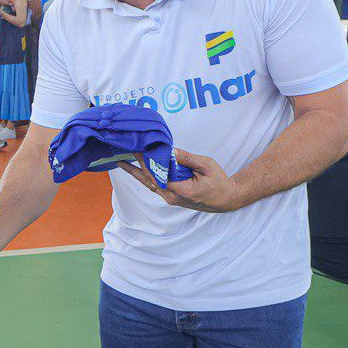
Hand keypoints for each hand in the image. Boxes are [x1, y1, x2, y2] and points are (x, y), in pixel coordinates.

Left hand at [116, 149, 244, 212]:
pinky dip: (145, 175)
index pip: (157, 174)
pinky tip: (137, 168)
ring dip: (136, 172)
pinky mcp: (170, 196)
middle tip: (122, 153)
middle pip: (148, 179)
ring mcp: (170, 197)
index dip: (145, 162)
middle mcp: (171, 196)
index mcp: (180, 190)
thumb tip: (170, 150)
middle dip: (135, 166)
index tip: (137, 148)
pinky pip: (154, 185)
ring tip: (121, 161)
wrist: (225, 199)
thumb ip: (187, 159)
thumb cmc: (218, 182)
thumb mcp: (206, 166)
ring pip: (149, 183)